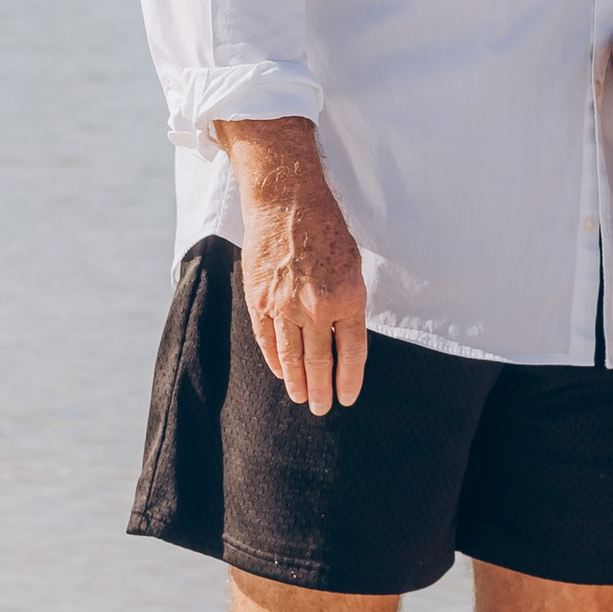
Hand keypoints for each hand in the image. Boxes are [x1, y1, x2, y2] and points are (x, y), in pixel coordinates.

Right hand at [213, 119, 367, 413]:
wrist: (287, 202)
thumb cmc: (326, 229)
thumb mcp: (353, 265)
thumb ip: (349, 303)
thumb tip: (344, 337)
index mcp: (347, 298)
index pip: (352, 352)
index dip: (349, 379)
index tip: (346, 398)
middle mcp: (316, 307)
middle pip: (321, 360)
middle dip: (321, 389)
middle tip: (320, 409)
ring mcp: (284, 305)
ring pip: (291, 355)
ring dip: (297, 381)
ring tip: (300, 398)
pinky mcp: (259, 299)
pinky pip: (266, 339)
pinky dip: (274, 359)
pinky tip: (280, 373)